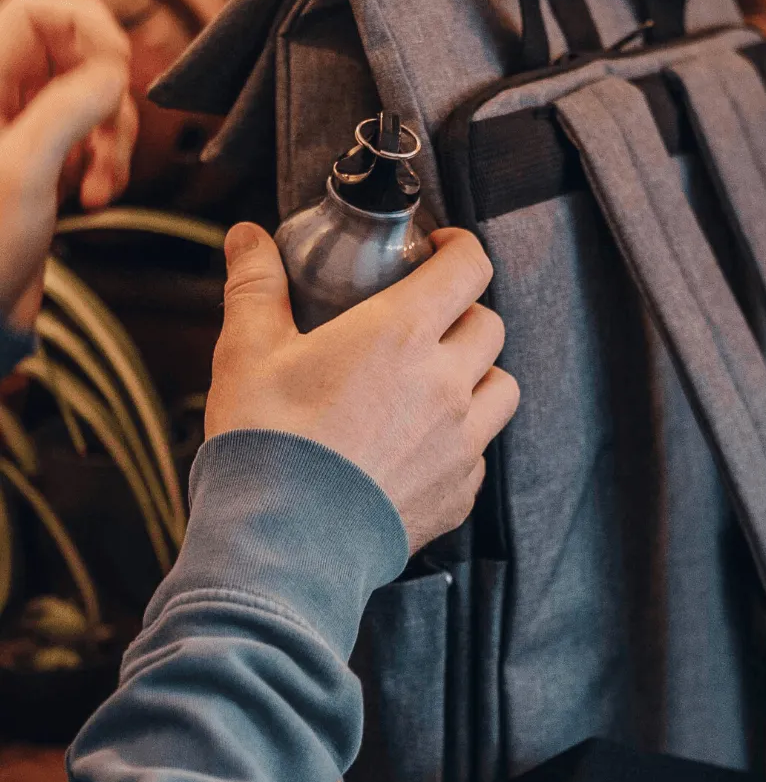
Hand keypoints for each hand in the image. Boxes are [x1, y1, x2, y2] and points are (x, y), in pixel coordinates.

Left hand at [0, 0, 138, 328]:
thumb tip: (109, 73)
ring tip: (100, 184)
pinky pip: (85, 138)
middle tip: (109, 141)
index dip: (85, 26)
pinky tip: (93, 196)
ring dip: (111, 139)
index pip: (38, 9)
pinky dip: (103, 163)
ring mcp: (20, 131)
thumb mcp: (23, 172)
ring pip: (87, 97)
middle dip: (106, 97)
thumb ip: (67, 109)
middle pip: (72, 52)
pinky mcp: (39, 164)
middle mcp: (1, 99)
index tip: (113, 74)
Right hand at [206, 224, 519, 552]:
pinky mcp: (459, 493)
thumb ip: (255, 287)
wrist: (284, 543)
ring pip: (502, 388)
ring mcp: (461, 442)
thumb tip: (247, 238)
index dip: (459, 248)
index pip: (468, 268)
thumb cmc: (266, 443)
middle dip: (463, 313)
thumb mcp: (247, 353)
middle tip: (427, 320)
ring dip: (479, 375)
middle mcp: (446, 383)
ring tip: (438, 381)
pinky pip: (481, 452)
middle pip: (489, 325)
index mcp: (403, 334)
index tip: (439, 250)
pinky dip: (464, 439)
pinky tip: (424, 444)